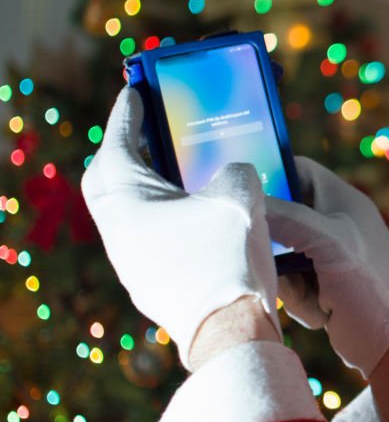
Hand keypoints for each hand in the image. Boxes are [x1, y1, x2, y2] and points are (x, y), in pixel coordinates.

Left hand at [81, 88, 279, 368]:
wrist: (230, 332)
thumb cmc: (228, 258)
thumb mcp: (241, 194)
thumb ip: (235, 168)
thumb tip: (233, 174)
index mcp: (125, 202)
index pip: (116, 142)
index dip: (128, 112)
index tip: (137, 90)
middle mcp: (119, 233)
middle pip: (114, 179)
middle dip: (132, 151)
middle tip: (155, 131)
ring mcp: (133, 264)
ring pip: (134, 212)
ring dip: (155, 187)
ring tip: (185, 171)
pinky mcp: (154, 285)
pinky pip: (154, 238)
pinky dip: (171, 217)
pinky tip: (203, 216)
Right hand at [265, 157, 388, 377]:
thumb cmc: (371, 285)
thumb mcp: (329, 242)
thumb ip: (288, 217)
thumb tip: (246, 202)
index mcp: (341, 200)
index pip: (297, 169)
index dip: (269, 175)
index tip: (241, 193)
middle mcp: (334, 223)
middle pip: (279, 218)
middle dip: (273, 248)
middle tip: (278, 266)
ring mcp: (327, 256)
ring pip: (278, 257)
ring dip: (287, 282)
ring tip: (313, 297)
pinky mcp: (322, 286)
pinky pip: (289, 285)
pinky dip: (299, 302)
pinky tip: (321, 315)